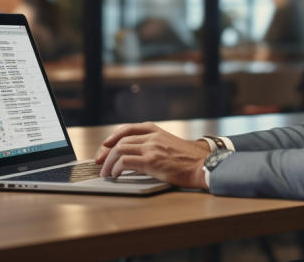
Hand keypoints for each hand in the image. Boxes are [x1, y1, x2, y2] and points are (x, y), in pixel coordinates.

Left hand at [94, 122, 210, 189]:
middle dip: (106, 152)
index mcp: (155, 130)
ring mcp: (151, 148)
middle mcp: (152, 136)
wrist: (203, 165)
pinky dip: (116, 168)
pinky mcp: (152, 161)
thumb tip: (133, 154)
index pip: (127, 129)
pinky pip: (125, 161)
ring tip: (106, 172)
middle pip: (121, 140)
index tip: (104, 146)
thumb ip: (153, 144)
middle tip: (100, 162)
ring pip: (120, 150)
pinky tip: (116, 174)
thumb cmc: (188, 159)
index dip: (112, 137)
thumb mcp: (169, 144)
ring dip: (109, 162)